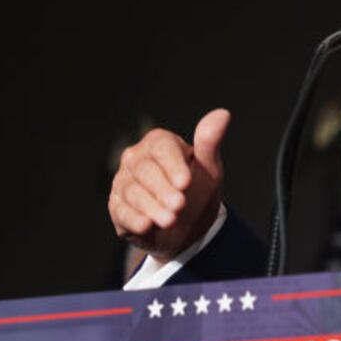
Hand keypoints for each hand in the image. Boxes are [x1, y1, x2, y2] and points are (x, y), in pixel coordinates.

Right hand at [109, 109, 229, 259]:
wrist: (189, 226)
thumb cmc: (198, 190)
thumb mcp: (208, 168)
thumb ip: (209, 143)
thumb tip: (223, 114)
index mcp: (158, 143)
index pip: (161, 148)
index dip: (173, 165)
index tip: (186, 182)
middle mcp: (136, 159)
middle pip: (144, 170)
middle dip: (162, 189)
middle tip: (179, 205)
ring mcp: (123, 182)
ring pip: (132, 191)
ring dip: (151, 206)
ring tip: (170, 220)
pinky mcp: (117, 206)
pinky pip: (121, 210)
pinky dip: (133, 219)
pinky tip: (147, 226)